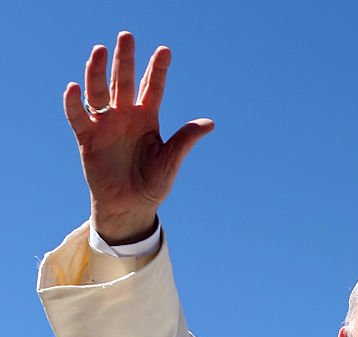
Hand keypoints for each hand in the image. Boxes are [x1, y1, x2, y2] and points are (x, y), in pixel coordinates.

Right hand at [63, 32, 213, 243]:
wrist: (131, 206)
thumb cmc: (153, 183)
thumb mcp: (171, 160)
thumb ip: (185, 140)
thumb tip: (210, 123)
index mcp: (148, 118)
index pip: (154, 88)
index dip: (158, 69)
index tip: (165, 50)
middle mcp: (126, 116)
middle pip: (124, 82)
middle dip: (125, 60)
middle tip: (126, 36)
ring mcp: (106, 125)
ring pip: (99, 92)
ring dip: (98, 72)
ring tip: (99, 50)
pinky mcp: (87, 138)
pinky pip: (78, 117)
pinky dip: (74, 103)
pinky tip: (74, 87)